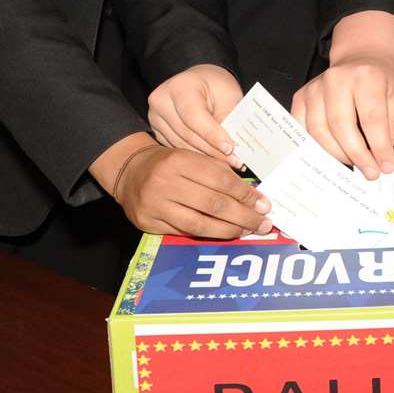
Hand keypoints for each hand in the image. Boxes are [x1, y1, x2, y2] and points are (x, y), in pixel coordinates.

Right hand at [94, 134, 270, 238]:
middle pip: (213, 204)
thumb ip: (218, 172)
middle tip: (263, 223)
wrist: (130, 171)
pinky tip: (224, 234)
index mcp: (180, 160)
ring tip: (247, 231)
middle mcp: (166, 183)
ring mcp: (155, 205)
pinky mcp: (148, 224)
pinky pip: (184, 233)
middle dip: (243, 216)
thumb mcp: (192, 157)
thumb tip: (253, 196)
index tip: (263, 204)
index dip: (245, 194)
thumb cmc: (169, 164)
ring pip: (199, 225)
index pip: (220, 180)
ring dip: (228, 230)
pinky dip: (207, 235)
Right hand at [148, 64, 244, 166]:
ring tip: (228, 162)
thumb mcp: (229, 96)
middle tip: (235, 161)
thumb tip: (232, 149)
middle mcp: (161, 100)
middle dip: (212, 150)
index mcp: (180, 86)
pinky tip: (212, 159)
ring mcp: (155, 116)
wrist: (200, 81)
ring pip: (181, 145)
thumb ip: (229, 119)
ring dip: (205, 156)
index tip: (230, 149)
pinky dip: (195, 155)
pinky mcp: (156, 129)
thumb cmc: (216, 86)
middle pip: (187, 133)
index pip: (194, 116)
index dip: (212, 135)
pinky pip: (176, 147)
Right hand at [293, 55, 393, 179]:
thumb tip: (380, 160)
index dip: (379, 147)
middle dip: (357, 155)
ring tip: (354, 164)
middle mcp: (337, 79)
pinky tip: (331, 154)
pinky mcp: (302, 96)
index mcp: (366, 76)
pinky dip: (315, 146)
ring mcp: (315, 87)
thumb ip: (389, 127)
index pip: (372, 119)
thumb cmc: (380, 78)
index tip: (386, 167)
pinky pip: (302, 128)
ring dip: (337, 154)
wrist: (361, 57)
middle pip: (342, 126)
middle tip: (370, 172)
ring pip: (319, 131)